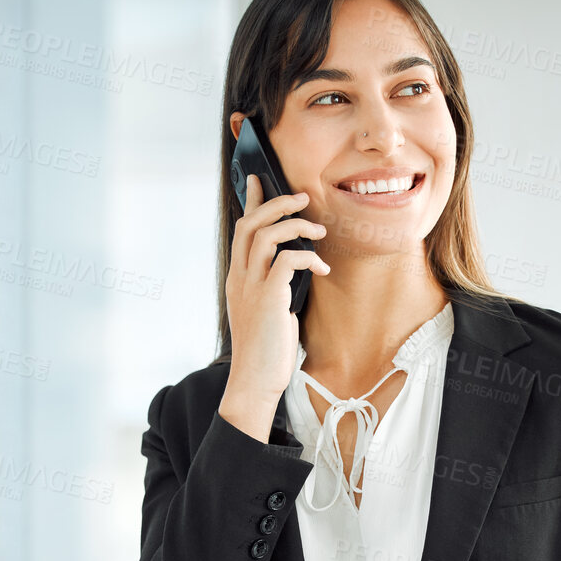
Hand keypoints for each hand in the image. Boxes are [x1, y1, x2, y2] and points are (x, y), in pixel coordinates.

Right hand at [219, 172, 330, 440]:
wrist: (255, 380)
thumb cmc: (265, 350)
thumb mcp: (267, 311)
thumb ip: (273, 287)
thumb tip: (292, 270)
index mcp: (237, 278)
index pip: (240, 229)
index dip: (251, 201)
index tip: (260, 180)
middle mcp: (240, 277)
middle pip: (251, 222)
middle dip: (277, 202)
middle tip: (302, 196)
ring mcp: (252, 286)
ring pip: (267, 234)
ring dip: (297, 225)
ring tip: (319, 230)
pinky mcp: (269, 297)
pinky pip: (289, 260)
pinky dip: (309, 257)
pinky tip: (323, 270)